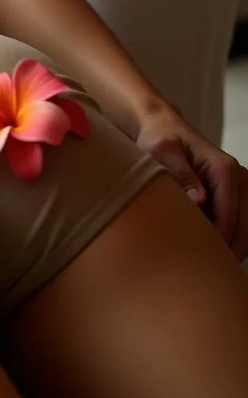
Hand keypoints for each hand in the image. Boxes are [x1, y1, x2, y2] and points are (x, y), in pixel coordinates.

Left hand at [136, 105, 247, 258]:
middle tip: (206, 270)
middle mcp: (239, 177)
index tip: (200, 258)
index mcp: (224, 169)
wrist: (162, 127)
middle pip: (245, 227)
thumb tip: (199, 200)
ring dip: (232, 246)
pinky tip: (213, 250)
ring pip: (247, 228)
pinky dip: (232, 237)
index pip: (230, 217)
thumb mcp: (161, 149)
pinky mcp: (234, 193)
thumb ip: (180, 173)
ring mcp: (240, 186)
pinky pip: (242, 222)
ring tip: (209, 264)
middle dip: (229, 251)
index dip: (217, 241)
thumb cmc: (158, 137)